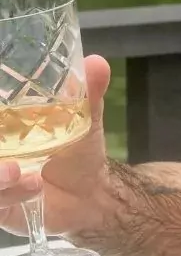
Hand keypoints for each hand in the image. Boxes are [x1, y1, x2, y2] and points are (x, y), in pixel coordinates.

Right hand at [0, 54, 113, 237]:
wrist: (91, 193)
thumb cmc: (78, 150)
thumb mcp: (83, 118)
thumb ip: (87, 92)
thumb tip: (97, 61)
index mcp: (6, 125)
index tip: (2, 111)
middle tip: (5, 154)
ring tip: (16, 170)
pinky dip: (7, 193)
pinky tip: (33, 185)